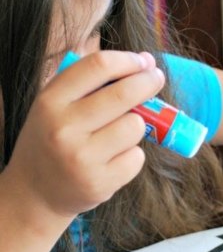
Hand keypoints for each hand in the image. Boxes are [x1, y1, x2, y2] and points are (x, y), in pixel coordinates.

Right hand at [3, 50, 163, 221]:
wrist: (36, 191)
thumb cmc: (54, 139)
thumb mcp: (55, 106)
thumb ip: (89, 85)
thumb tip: (143, 62)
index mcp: (50, 101)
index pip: (97, 67)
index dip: (128, 60)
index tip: (144, 60)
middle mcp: (64, 128)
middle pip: (123, 94)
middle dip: (148, 82)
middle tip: (156, 77)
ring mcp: (82, 157)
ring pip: (135, 126)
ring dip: (136, 125)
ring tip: (119, 134)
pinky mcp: (100, 182)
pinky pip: (136, 157)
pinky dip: (132, 155)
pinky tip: (114, 160)